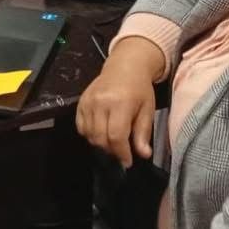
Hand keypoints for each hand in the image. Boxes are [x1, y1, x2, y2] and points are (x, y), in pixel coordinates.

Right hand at [76, 36, 163, 166]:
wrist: (125, 67)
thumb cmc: (139, 89)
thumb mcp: (147, 110)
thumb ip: (143, 132)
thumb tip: (143, 154)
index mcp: (120, 103)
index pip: (116, 136)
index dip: (121, 153)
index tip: (127, 161)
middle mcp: (101, 102)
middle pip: (100, 137)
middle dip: (111, 151)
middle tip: (121, 152)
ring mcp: (88, 102)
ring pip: (89, 134)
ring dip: (100, 144)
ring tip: (112, 142)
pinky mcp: (80, 102)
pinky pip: (80, 126)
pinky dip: (89, 134)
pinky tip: (100, 132)